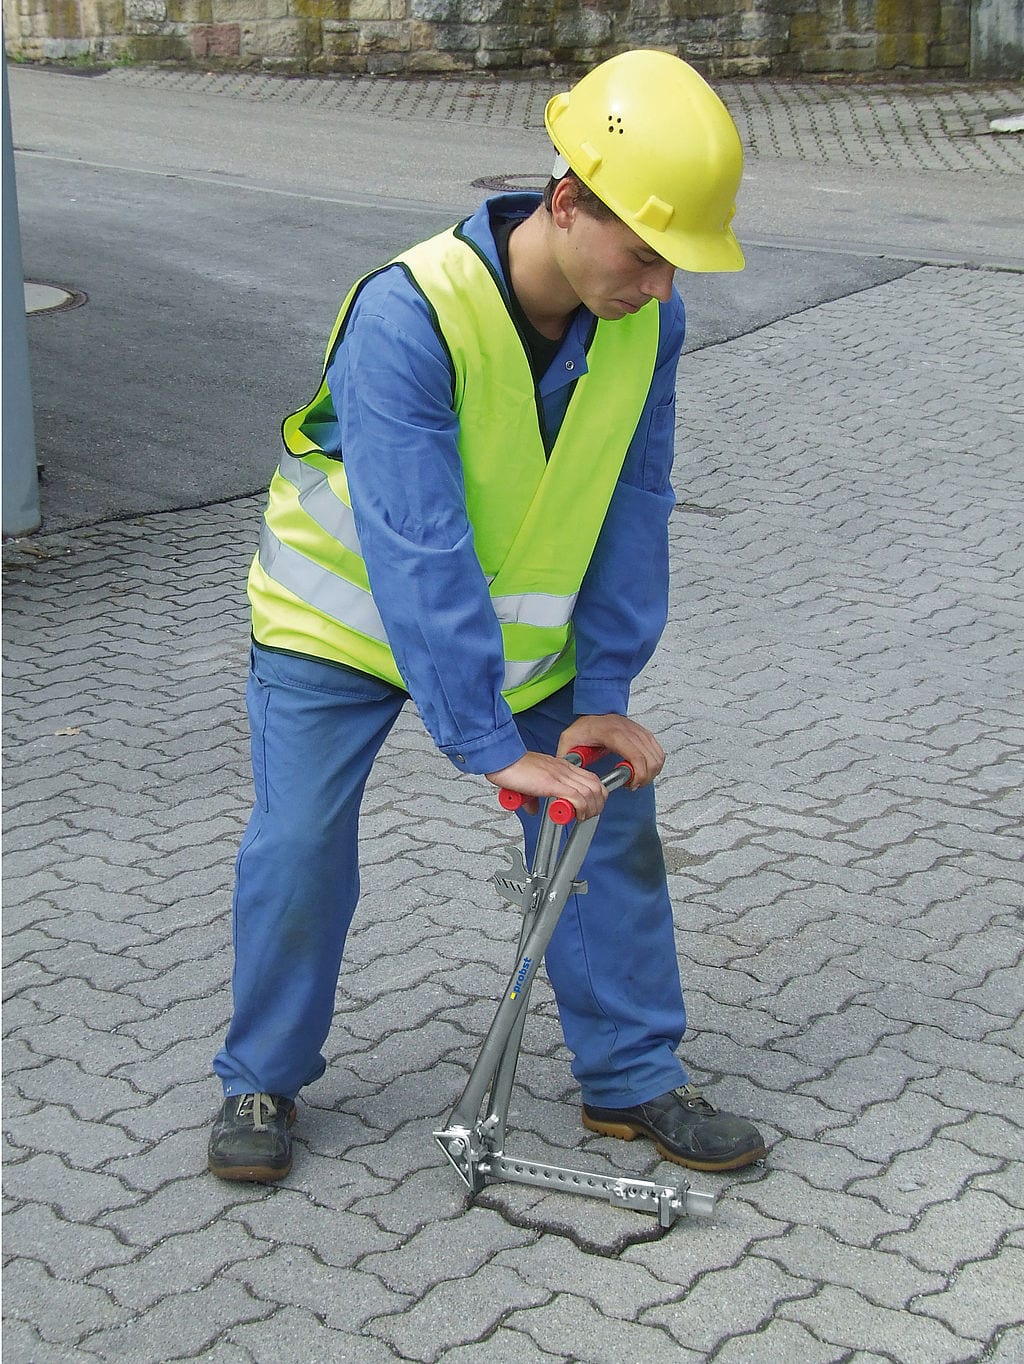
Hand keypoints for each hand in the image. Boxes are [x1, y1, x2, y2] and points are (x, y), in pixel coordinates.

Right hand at [485, 751, 606, 819]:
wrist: (502, 758)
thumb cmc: (513, 766)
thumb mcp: (528, 783)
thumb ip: (534, 796)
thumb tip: (534, 809)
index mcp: (561, 766)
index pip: (590, 778)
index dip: (596, 794)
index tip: (591, 806)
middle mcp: (564, 769)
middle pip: (596, 785)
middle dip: (598, 804)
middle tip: (590, 815)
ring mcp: (560, 775)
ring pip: (590, 792)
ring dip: (591, 809)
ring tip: (583, 818)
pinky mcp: (552, 783)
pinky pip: (576, 797)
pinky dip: (581, 809)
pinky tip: (575, 816)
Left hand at [556, 714, 664, 788]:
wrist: (593, 712)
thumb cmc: (584, 727)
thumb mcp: (569, 740)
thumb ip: (566, 757)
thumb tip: (566, 774)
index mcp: (613, 733)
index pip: (636, 757)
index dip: (638, 775)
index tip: (630, 784)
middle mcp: (629, 730)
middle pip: (651, 759)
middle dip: (645, 778)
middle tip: (633, 785)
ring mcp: (639, 731)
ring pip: (658, 756)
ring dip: (651, 772)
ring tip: (637, 779)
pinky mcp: (644, 733)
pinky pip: (658, 751)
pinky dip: (655, 764)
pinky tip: (643, 769)